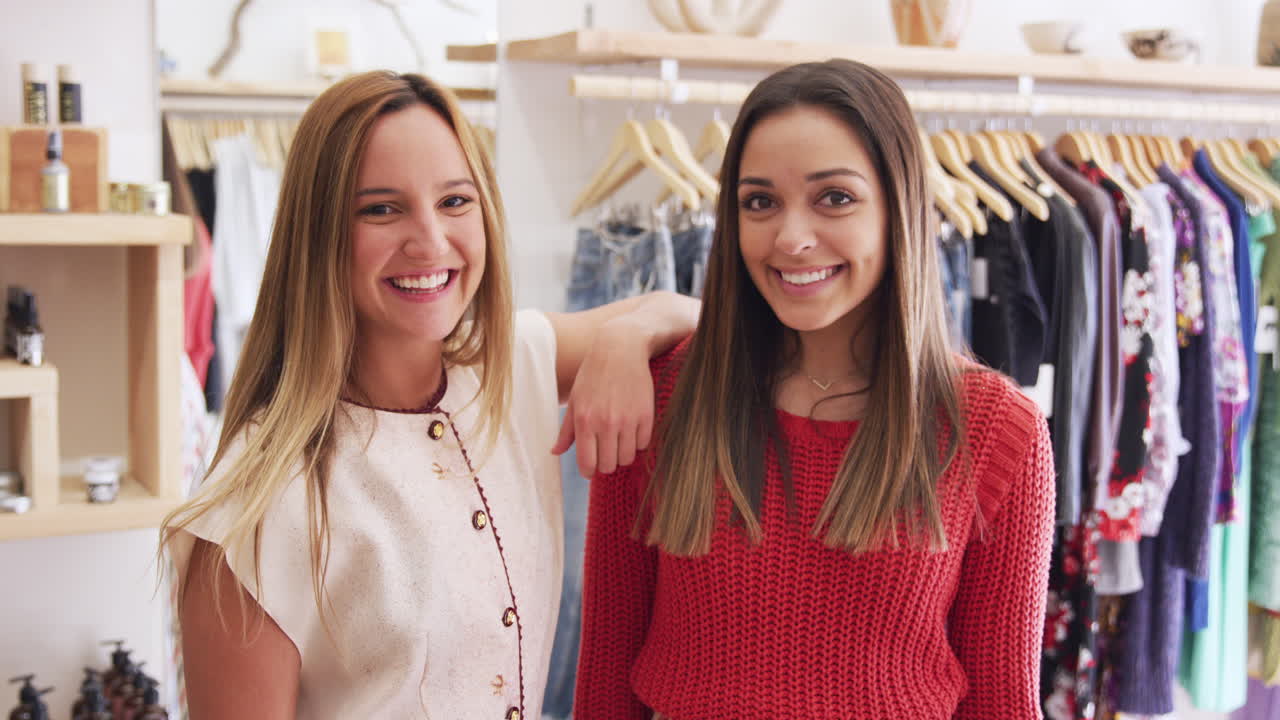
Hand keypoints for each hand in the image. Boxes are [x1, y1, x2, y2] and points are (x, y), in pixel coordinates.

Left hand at [551, 317, 654, 476]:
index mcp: (585, 421)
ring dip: (622, 454)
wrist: (621, 350)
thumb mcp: (575, 400)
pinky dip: (637, 442)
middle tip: (604, 452)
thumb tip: (554, 453)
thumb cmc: (593, 375)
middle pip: (608, 466)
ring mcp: (628, 420)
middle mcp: (606, 423)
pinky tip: (631, 429)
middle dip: (605, 463)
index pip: (587, 464)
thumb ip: (566, 430)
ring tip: (618, 441)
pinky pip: (643, 445)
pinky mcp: (646, 416)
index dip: (588, 471)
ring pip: (627, 458)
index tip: (590, 468)